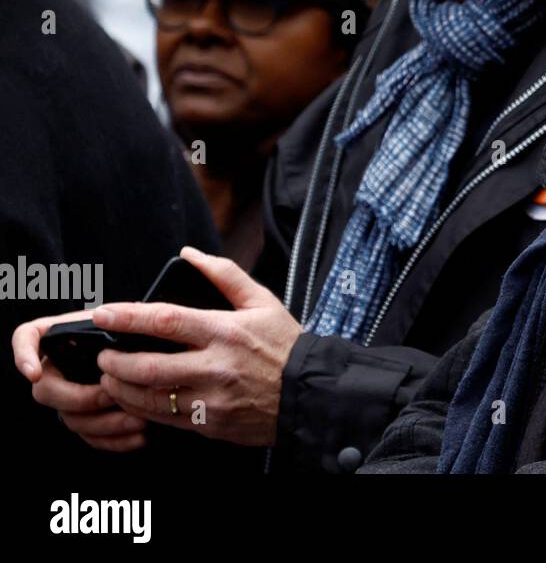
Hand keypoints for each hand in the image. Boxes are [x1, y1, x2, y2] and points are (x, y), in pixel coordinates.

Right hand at [12, 310, 148, 452]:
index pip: (26, 337)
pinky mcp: (87, 418)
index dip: (23, 356)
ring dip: (103, 423)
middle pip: (46, 390)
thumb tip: (107, 319)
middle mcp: (57, 367)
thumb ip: (119, 317)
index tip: (35, 372)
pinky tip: (137, 437)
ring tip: (137, 419)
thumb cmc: (141, 328)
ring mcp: (70, 395)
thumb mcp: (131, 317)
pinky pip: (90, 435)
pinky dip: (113, 439)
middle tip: (111, 394)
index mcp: (61, 336)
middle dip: (79, 397)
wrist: (155, 349)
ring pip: (70, 418)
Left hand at [93, 246, 301, 446]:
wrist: (309, 393)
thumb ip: (224, 275)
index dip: (128, 317)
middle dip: (115, 362)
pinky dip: (140, 409)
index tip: (102, 313)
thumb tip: (190, 254)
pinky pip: (163, 419)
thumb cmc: (284, 344)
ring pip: (150, 398)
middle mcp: (216, 367)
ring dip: (120, 388)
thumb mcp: (263, 302)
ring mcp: (211, 400)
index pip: (166, 321)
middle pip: (148, 366)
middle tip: (102, 356)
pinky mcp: (210, 425)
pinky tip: (134, 399)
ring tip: (110, 378)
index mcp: (226, 331)